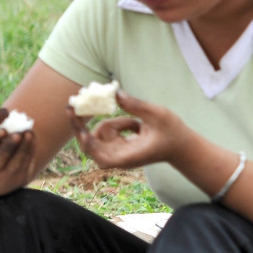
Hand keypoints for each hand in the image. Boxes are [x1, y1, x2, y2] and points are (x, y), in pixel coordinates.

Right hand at [0, 109, 36, 199]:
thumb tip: (5, 111)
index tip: (2, 130)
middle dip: (9, 147)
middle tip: (18, 134)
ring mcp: (0, 180)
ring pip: (13, 166)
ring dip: (23, 149)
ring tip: (29, 133)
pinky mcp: (14, 182)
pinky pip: (24, 168)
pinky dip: (29, 153)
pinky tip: (31, 138)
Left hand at [70, 89, 184, 169]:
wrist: (181, 147)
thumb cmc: (173, 132)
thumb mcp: (158, 114)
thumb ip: (136, 105)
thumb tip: (115, 93)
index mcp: (128, 157)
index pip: (99, 154)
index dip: (85, 140)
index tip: (77, 124)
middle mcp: (118, 159)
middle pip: (89, 144)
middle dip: (81, 125)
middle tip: (71, 104)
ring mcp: (115, 155)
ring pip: (98, 135)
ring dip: (111, 123)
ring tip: (136, 124)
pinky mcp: (116, 148)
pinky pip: (105, 133)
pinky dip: (116, 124)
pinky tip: (135, 127)